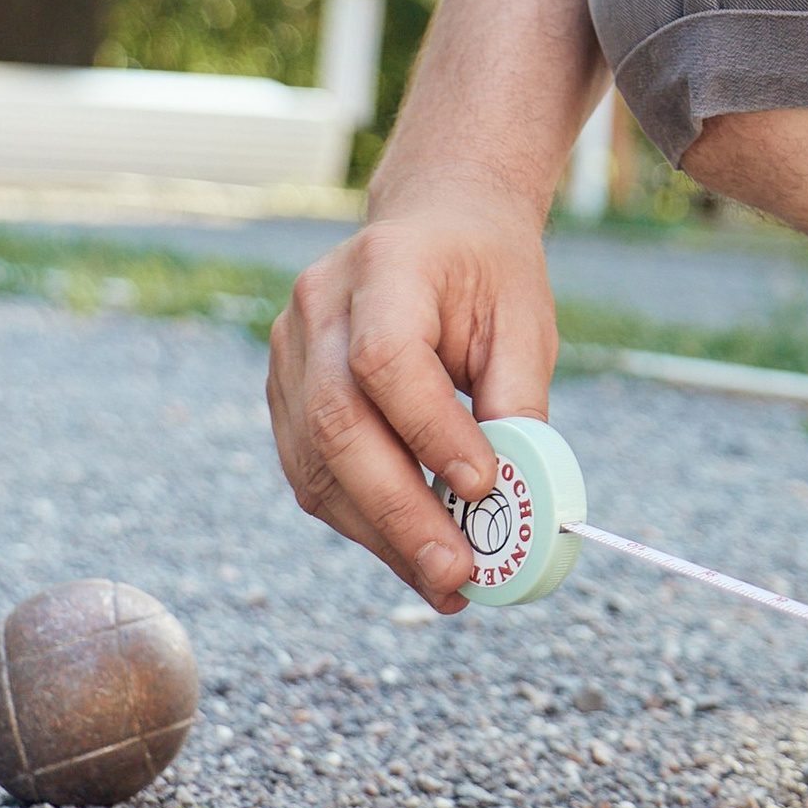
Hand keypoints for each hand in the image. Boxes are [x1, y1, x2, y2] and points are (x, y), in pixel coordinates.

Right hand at [266, 192, 560, 611]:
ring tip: (444, 582)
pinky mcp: (284, 394)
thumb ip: (518, 403)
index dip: (430, 432)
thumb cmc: (488, 274)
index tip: (484, 489)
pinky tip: (411, 552)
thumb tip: (516, 504)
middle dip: (399, 512)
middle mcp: (319, 306)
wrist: (438, 225)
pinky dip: (362, 521)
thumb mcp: (524, 320)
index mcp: (384, 265)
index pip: (387, 360)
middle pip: (339, 424)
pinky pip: (312, 473)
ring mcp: (288, 350)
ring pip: (317, 464)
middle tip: (457, 575)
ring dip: (380, 534)